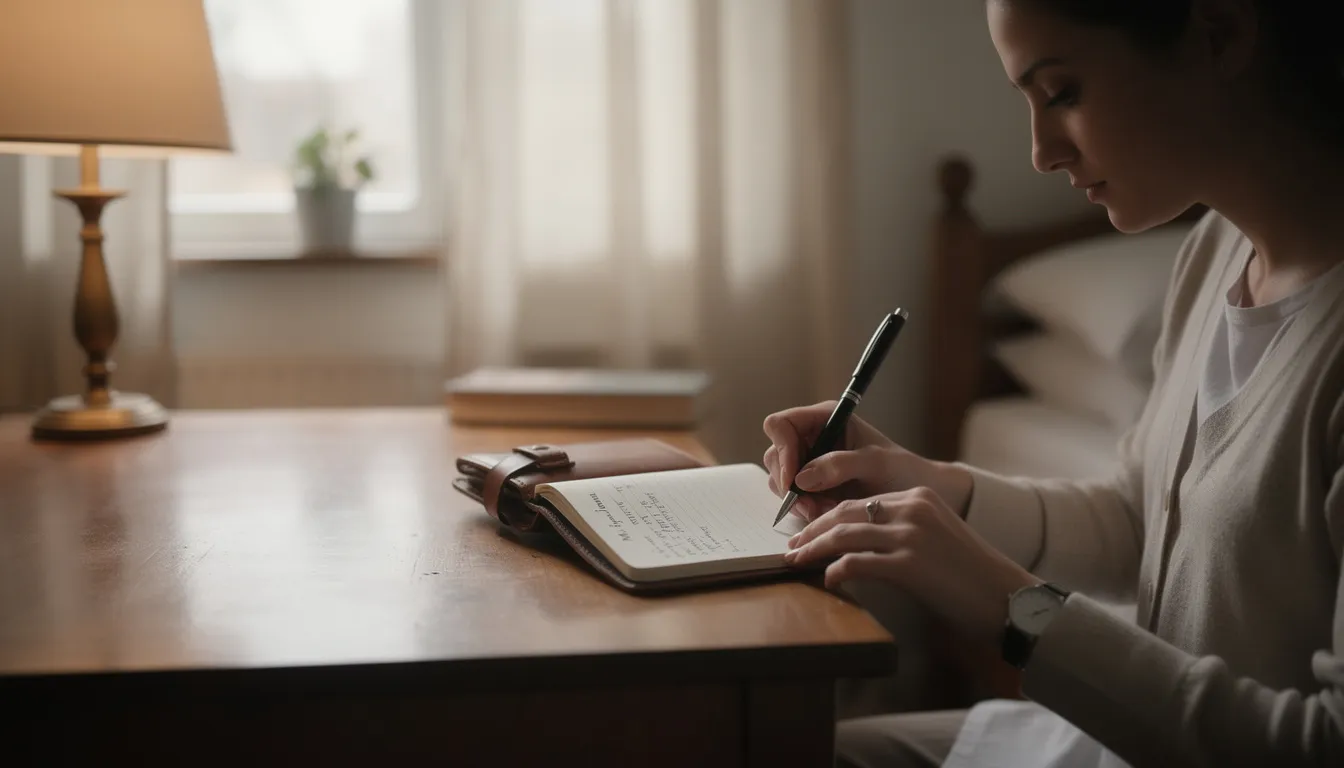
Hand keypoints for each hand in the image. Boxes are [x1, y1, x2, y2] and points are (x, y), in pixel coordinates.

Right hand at [761, 401, 971, 520]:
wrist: (914, 495)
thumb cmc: (902, 470)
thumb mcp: (875, 463)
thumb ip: (839, 465)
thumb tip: (801, 478)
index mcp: (824, 418)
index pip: (780, 425)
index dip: (781, 450)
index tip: (793, 479)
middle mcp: (811, 437)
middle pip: (775, 455)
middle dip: (789, 484)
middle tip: (811, 507)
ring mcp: (809, 463)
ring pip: (779, 480)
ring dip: (798, 500)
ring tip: (826, 511)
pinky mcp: (811, 486)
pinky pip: (792, 498)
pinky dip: (805, 509)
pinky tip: (827, 514)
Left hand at [782, 488, 1037, 641]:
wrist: (1007, 599)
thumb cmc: (971, 577)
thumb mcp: (936, 538)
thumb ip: (901, 532)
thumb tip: (856, 547)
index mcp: (918, 497)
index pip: (859, 502)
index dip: (828, 517)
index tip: (808, 531)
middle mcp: (913, 508)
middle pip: (845, 513)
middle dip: (812, 531)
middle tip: (792, 546)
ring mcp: (911, 535)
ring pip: (844, 535)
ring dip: (813, 550)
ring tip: (795, 561)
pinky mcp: (909, 564)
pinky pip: (856, 564)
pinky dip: (836, 572)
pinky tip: (828, 581)